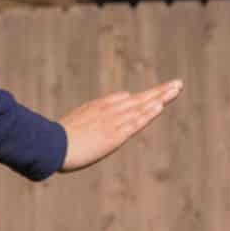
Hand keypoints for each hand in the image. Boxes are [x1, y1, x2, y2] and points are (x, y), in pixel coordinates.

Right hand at [58, 79, 182, 172]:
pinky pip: (136, 122)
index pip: (125, 100)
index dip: (142, 100)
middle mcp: (109, 110)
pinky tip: (160, 105)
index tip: (156, 97)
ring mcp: (113, 121)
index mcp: (98, 108)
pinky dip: (149, 113)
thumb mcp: (70, 130)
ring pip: (142, 107)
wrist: (51, 146)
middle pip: (139, 99)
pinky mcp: (116, 134)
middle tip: (178, 84)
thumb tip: (76, 134)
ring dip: (161, 97)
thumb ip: (80, 127)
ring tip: (177, 88)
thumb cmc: (55, 142)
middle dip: (159, 92)